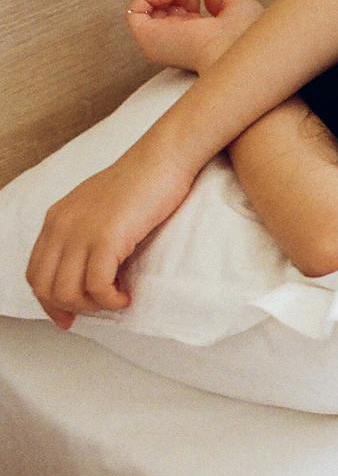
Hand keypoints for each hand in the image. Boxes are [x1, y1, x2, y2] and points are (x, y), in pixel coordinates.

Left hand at [25, 141, 196, 328]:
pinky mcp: (107, 238)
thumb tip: (91, 265)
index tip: (68, 316)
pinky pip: (97, 285)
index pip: (35, 273)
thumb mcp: (99, 207)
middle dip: (70, 308)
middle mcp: (61, 227)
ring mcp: (82, 232)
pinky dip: (110, 299)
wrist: (163, 159)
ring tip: (115, 300)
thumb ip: (85, 231)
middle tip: (99, 311)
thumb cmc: (143, 181)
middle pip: (46, 287)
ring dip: (92, 306)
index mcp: (56, 219)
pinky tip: (125, 296)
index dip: (49, 302)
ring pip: (67, 291)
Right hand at [125, 0, 263, 72]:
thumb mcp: (239, 9)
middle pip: (165, 2)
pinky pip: (136, 10)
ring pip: (151, 4)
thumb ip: (222, 0)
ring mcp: (161, 39)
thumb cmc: (245, 36)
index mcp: (199, 35)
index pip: (183, 5)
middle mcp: (178, 38)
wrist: (236, 49)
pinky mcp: (147, 37)